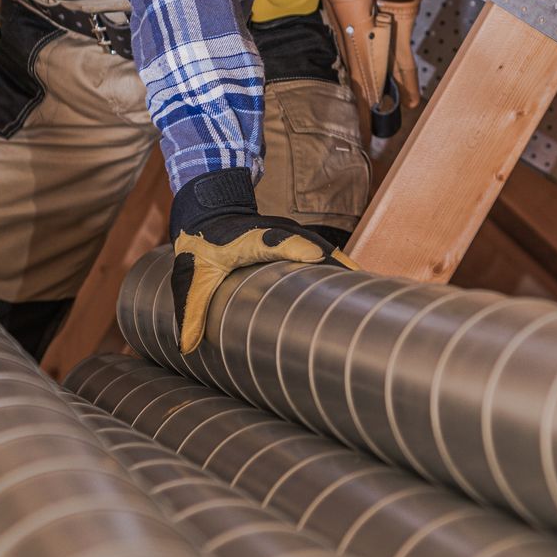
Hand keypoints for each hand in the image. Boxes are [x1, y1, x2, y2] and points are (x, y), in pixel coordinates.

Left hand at [169, 166, 354, 352]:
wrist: (210, 208)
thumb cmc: (201, 240)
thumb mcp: (191, 274)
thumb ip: (191, 310)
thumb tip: (186, 347)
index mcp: (253, 238)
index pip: (278, 240)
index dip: (297, 248)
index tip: (315, 257)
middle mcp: (280, 232)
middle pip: (316, 247)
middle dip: (338, 267)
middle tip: (361, 291)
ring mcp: (294, 235)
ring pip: (327, 250)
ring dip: (345, 271)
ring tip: (370, 296)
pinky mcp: (300, 242)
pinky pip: (326, 254)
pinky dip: (340, 270)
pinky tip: (357, 291)